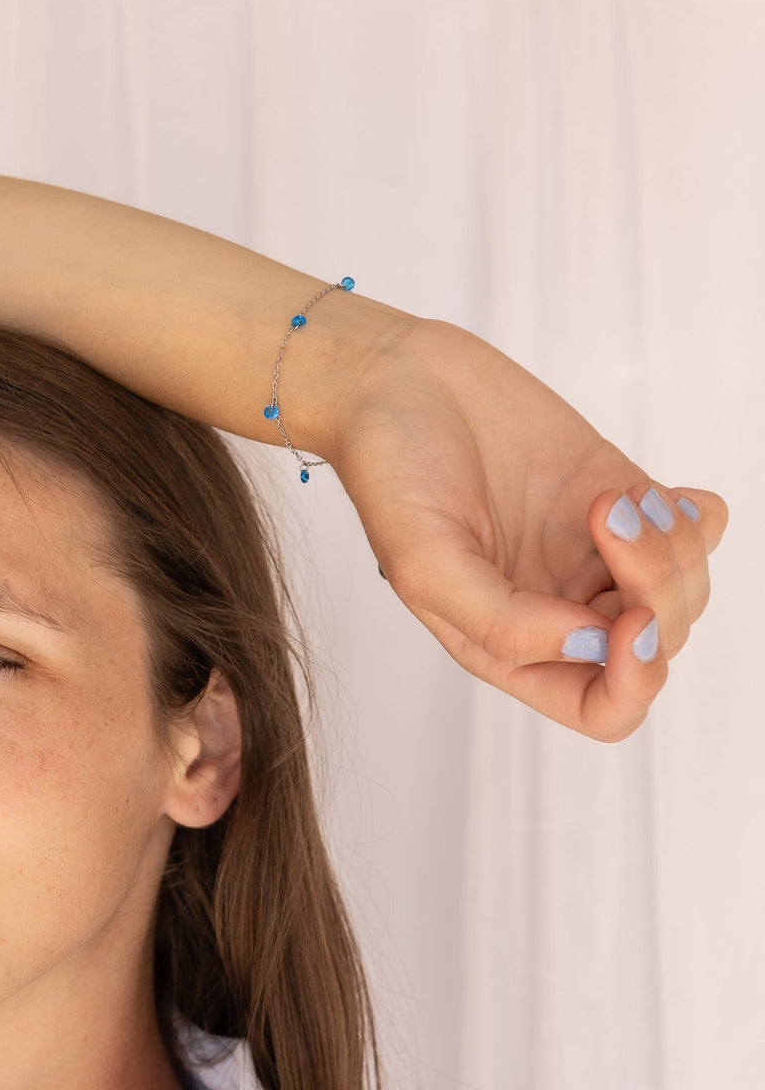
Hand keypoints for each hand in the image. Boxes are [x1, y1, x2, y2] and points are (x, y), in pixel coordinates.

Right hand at [329, 318, 728, 741]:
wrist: (399, 382)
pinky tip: (648, 492)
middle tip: (605, 516)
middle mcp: (560, 609)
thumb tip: (593, 644)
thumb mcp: (425, 564)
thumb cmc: (392, 475)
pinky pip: (698, 529)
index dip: (633, 681)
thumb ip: (504, 623)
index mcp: (511, 647)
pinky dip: (695, 517)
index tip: (627, 621)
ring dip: (670, 544)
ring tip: (609, 496)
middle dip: (654, 590)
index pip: (603, 708)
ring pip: (685, 588)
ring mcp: (595, 555)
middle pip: (656, 645)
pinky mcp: (620, 495)